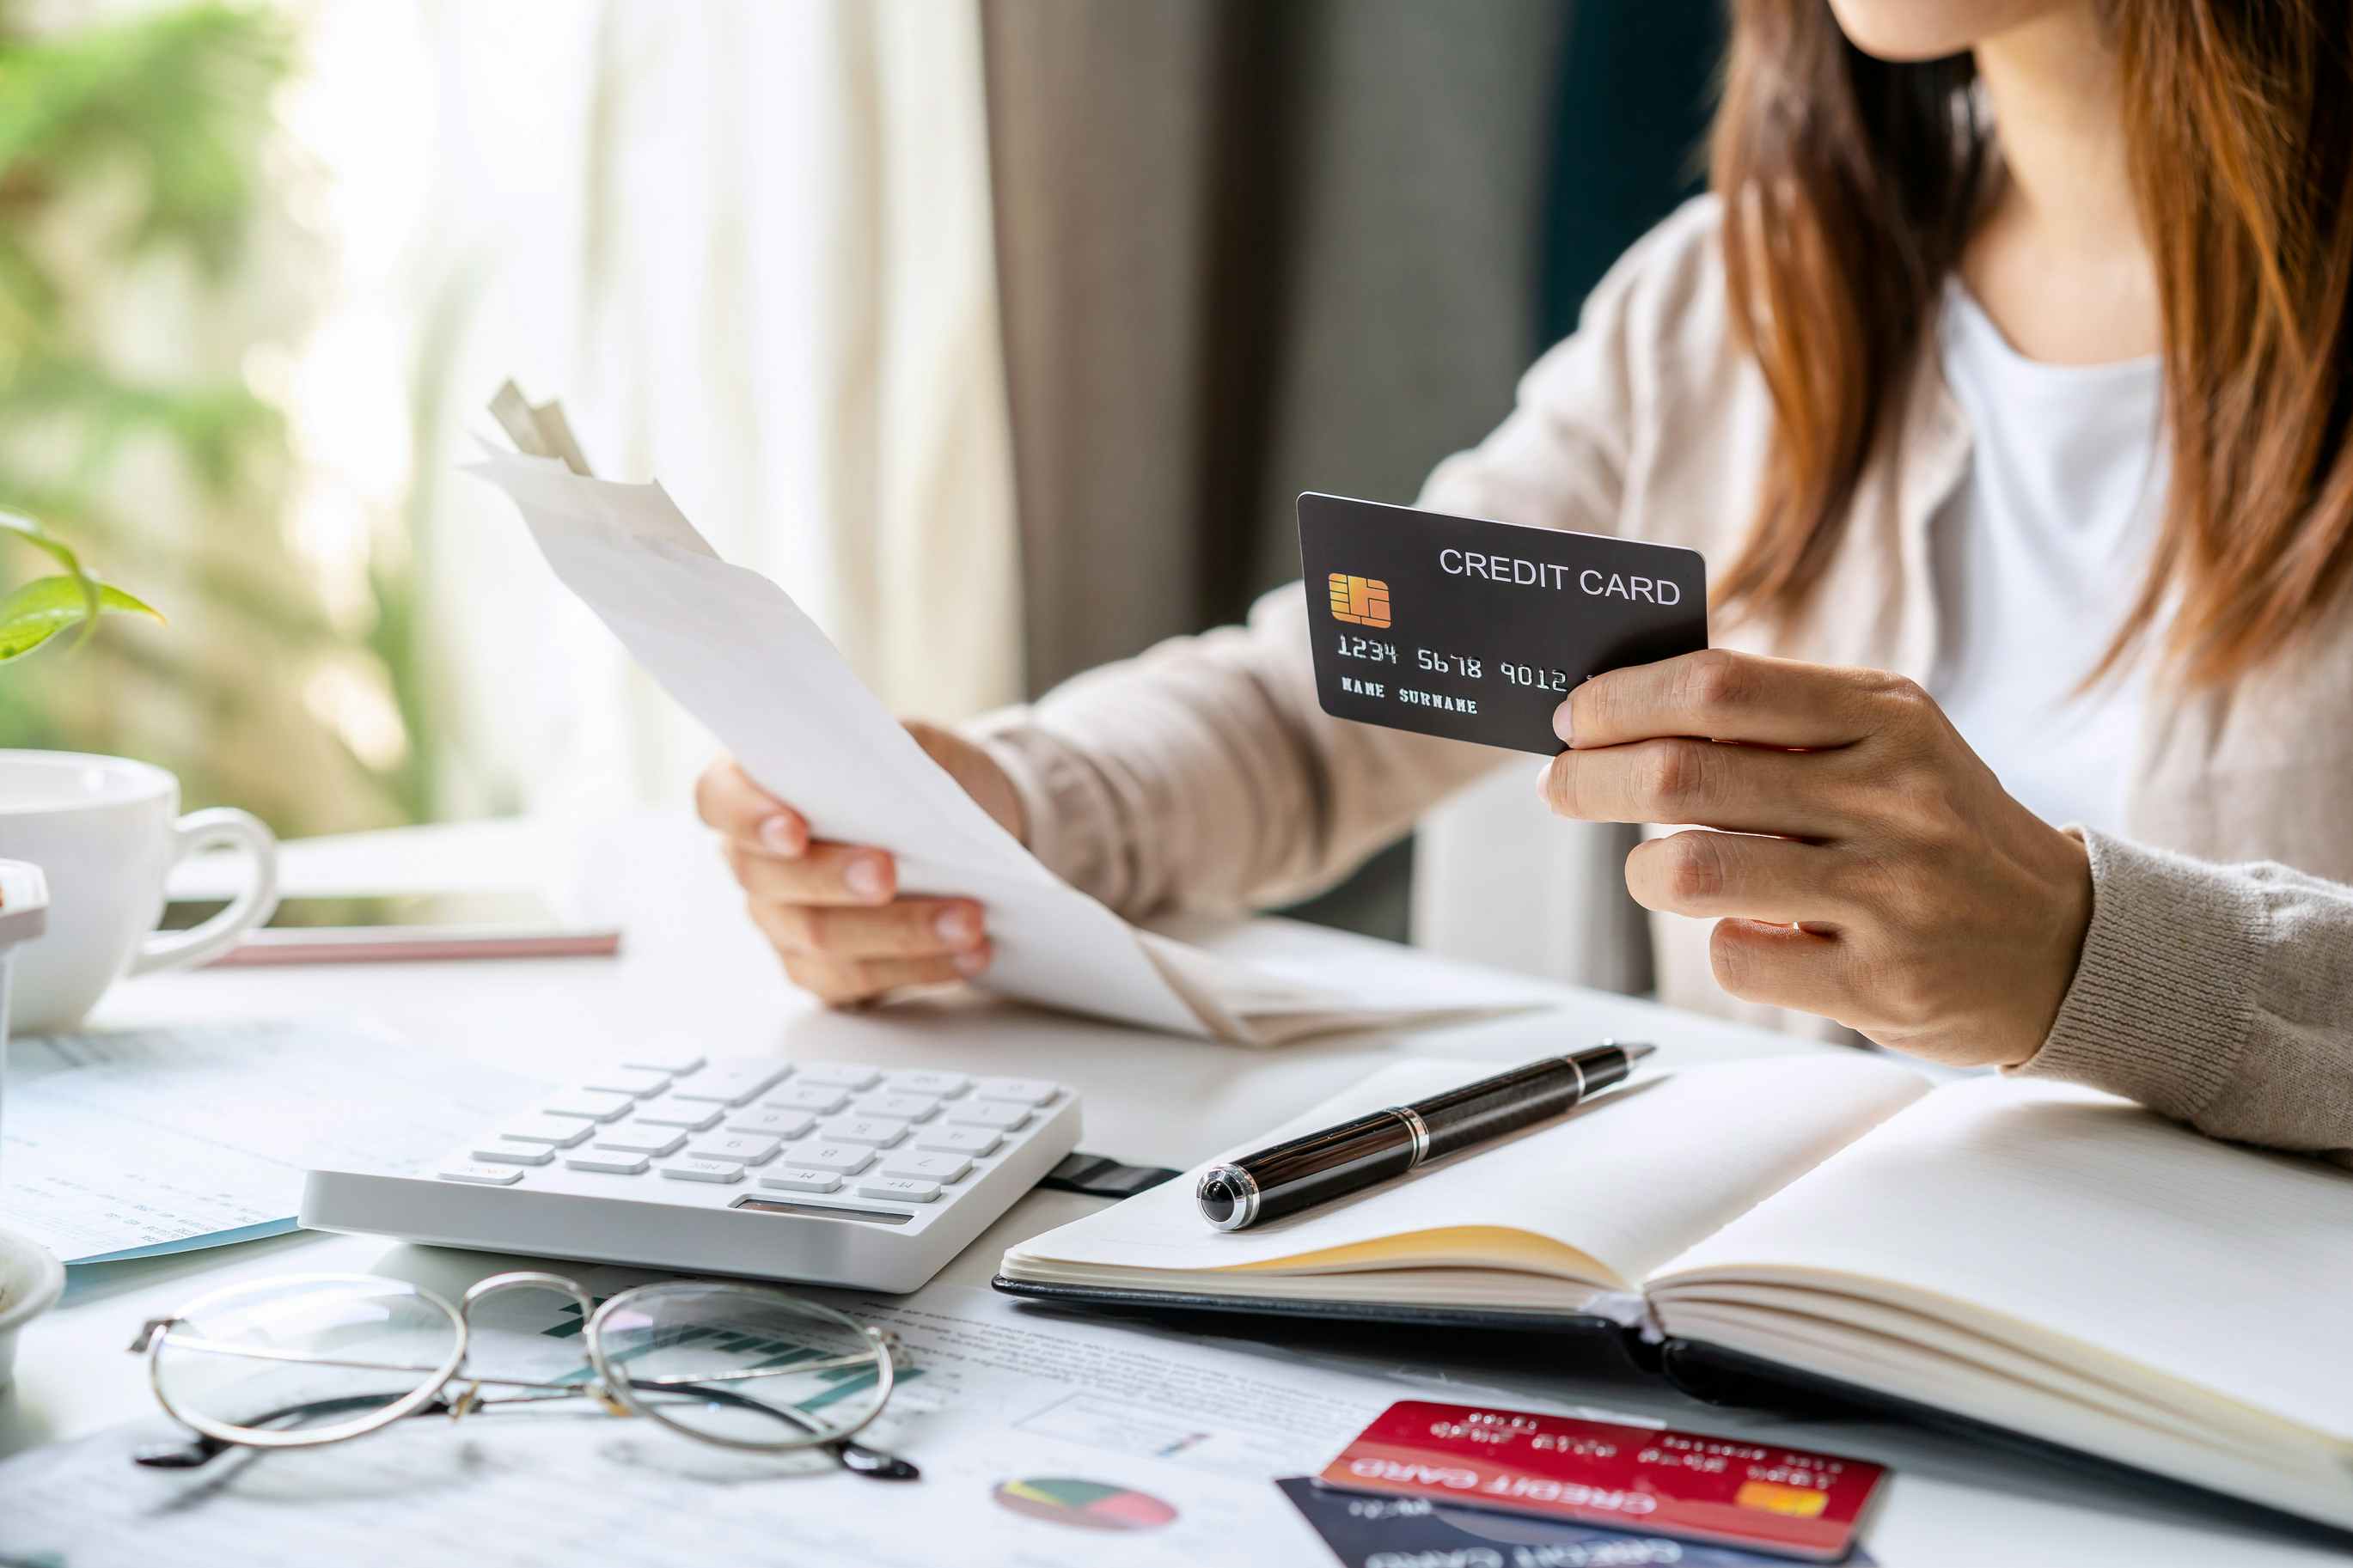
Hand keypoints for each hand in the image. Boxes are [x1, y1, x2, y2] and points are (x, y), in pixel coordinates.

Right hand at [695, 722, 1024, 1005]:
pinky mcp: (823, 972)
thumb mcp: (914, 744)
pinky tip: (970, 954)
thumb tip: (880, 775)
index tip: (794, 829)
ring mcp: (783, 922)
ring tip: (968, 920)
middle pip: (769, 879)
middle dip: (834, 878)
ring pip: (821, 939)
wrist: (968, 830)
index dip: (748, 816)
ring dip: (900, 931)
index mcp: (758, 787)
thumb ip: (887, 751)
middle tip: (888, 873)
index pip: (719, 799)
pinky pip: (859, 982)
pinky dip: (920, 968)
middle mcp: (757, 861)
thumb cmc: (924, 779)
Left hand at [1539, 650, 2091, 1067]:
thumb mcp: (1888, 742)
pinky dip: (1721, 944)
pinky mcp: (1879, 983)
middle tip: (1564, 787)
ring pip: (1691, 869)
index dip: (1622, 700)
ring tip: (1652, 868)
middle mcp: (1891, 798)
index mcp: (1886, 718)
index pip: (1718, 686)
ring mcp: (1888, 895)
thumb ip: (1778, 718)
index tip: (1575, 718)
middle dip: (1593, 781)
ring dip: (1644, 870)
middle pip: (1682, 774)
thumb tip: (1625, 706)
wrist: (2065, 943)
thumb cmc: (1939, 829)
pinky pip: (1736, 958)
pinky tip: (1751, 932)